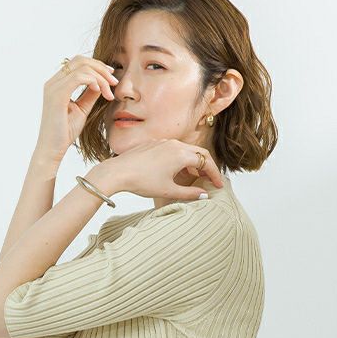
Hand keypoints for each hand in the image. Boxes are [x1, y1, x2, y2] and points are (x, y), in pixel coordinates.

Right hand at [33, 55, 118, 163]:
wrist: (52, 149)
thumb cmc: (64, 132)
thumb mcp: (81, 110)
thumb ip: (89, 95)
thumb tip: (101, 84)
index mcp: (57, 84)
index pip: (78, 63)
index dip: (97, 66)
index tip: (111, 77)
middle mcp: (53, 82)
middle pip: (80, 60)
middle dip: (101, 68)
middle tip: (115, 81)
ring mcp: (53, 87)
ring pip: (81, 67)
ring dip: (100, 77)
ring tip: (110, 92)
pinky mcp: (57, 95)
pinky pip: (78, 78)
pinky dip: (93, 81)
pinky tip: (100, 92)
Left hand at [93, 139, 224, 201]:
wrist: (117, 172)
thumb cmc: (142, 181)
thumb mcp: (168, 191)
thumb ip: (189, 193)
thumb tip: (204, 195)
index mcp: (181, 154)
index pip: (206, 162)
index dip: (215, 175)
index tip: (218, 186)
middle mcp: (174, 144)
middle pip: (199, 152)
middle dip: (207, 166)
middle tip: (210, 179)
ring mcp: (163, 142)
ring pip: (186, 150)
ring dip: (194, 162)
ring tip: (195, 176)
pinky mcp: (154, 144)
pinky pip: (174, 149)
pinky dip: (181, 159)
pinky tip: (177, 170)